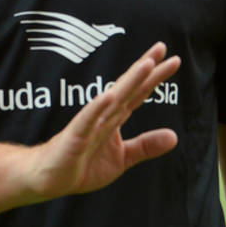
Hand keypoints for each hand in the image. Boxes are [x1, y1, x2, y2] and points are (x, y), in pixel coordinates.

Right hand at [21, 42, 181, 200]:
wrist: (51, 178)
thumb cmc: (83, 164)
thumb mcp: (122, 158)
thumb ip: (145, 146)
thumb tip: (174, 136)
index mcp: (115, 117)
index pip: (138, 93)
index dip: (155, 77)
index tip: (173, 60)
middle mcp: (104, 114)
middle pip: (129, 87)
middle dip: (145, 68)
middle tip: (162, 47)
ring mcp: (89, 123)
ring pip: (112, 98)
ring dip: (129, 81)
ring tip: (146, 64)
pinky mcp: (75, 136)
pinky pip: (87, 120)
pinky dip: (97, 107)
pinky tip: (109, 95)